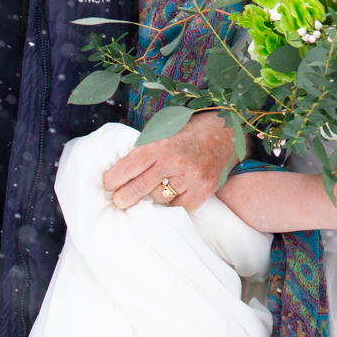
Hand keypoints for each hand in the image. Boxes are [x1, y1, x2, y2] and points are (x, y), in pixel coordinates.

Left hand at [102, 111, 234, 210]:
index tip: (109, 184)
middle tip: (118, 201)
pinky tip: (172, 193)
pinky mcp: (202, 192)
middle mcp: (174, 162)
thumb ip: (146, 148)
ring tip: (151, 190)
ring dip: (151, 196)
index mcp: (161, 144)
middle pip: (138, 188)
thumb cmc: (191, 130)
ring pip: (157, 199)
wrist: (227, 132)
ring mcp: (190, 179)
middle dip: (123, 198)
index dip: (114, 179)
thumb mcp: (165, 130)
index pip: (128, 167)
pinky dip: (172, 202)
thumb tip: (121, 170)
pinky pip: (177, 206)